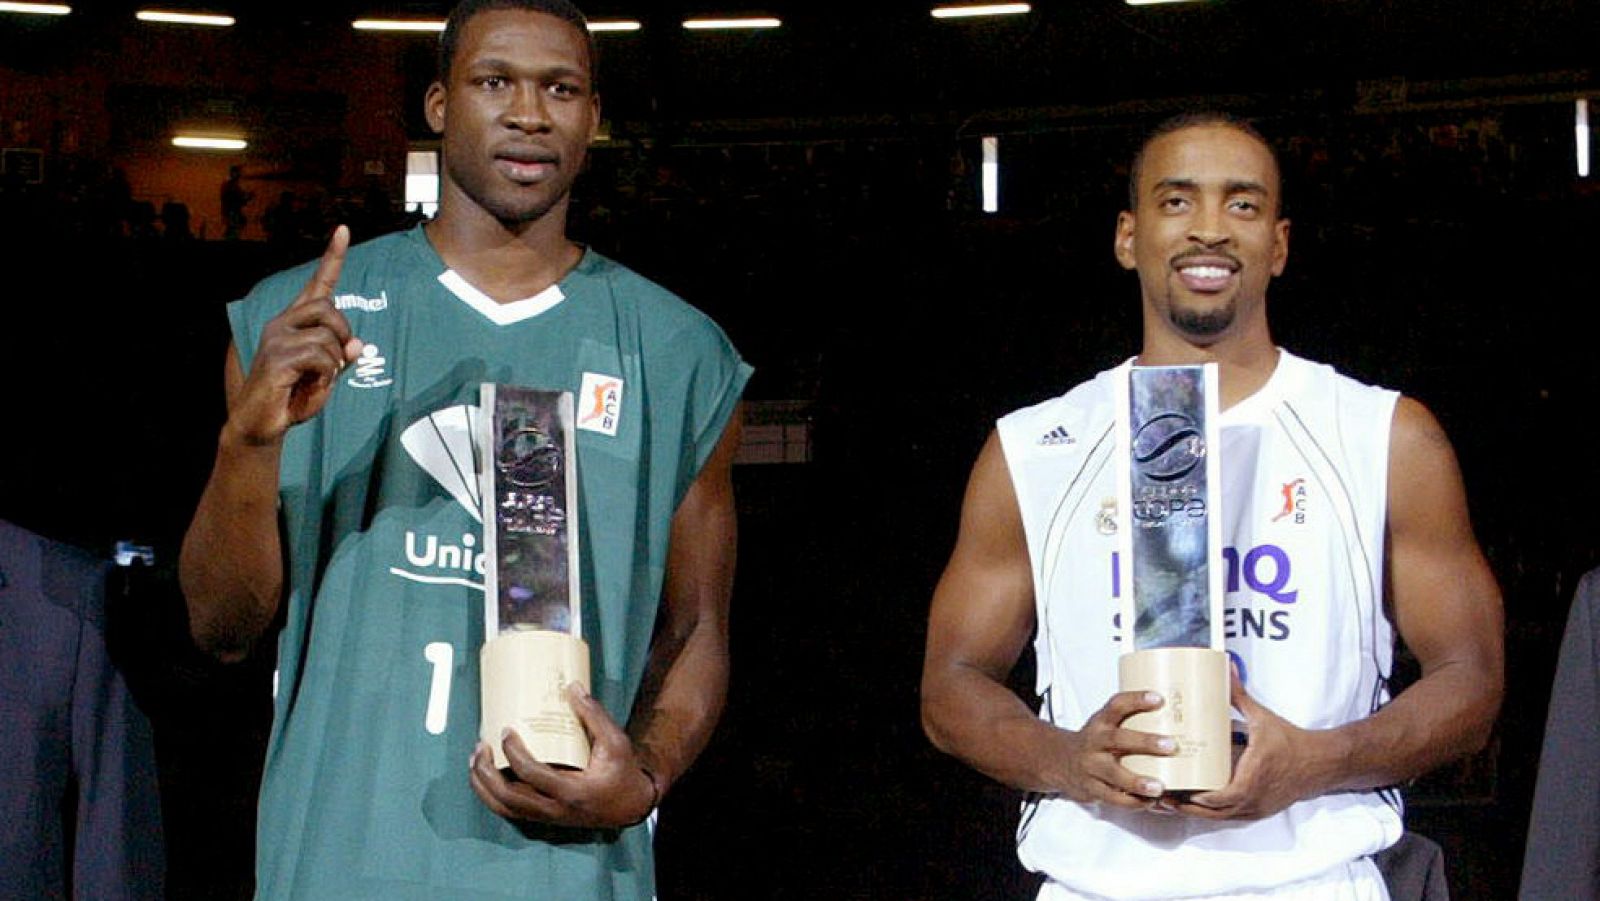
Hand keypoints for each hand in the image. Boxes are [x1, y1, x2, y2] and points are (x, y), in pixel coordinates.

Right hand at [225, 226, 362, 447]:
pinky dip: (324, 377)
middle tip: (333, 363)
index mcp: (295, 322)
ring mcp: (276, 338)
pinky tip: (306, 386)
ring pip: (329, 339)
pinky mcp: (276, 357)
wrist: (260, 424)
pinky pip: (320, 358)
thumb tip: (358, 344)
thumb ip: (341, 357)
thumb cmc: (293, 397)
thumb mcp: (325, 376)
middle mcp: (282, 323)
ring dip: (332, 366)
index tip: (344, 229)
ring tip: (313, 381)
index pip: (318, 284)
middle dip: (342, 335)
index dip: (333, 257)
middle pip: (330, 309)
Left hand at [469, 685, 656, 828]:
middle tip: (481, 746)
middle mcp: (555, 810)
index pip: (532, 775)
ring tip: (476, 760)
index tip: (506, 731)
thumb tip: (571, 687)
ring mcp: (547, 818)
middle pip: (508, 797)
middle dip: (486, 773)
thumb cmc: (623, 772)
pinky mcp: (544, 818)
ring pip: (504, 809)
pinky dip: (492, 796)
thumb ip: (594, 715)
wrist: (630, 807)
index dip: (513, 753)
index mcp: (572, 792)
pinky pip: (510, 811)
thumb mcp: (615, 742)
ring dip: (483, 786)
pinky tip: (486, 777)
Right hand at [1052, 690, 1176, 808]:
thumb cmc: (1094, 742)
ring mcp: (1091, 767)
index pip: (1117, 706)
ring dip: (1137, 782)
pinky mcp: (1092, 789)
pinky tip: (1150, 802)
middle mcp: (1094, 742)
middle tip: (1171, 745)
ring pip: (1114, 774)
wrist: (1059, 762)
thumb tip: (1173, 716)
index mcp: (1100, 723)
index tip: (1158, 699)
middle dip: (1145, 742)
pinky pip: (1113, 798)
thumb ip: (1130, 721)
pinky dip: (1133, 802)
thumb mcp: (1105, 725)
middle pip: (1117, 739)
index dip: (1136, 700)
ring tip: (1159, 787)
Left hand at [1171, 667, 1334, 819]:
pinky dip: (1212, 813)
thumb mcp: (1262, 718)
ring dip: (1196, 812)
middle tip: (1161, 796)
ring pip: (1220, 818)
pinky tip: (1195, 805)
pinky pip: (1230, 816)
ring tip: (1171, 802)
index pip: (1218, 798)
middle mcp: (1254, 799)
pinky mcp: (1260, 811)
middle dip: (1185, 807)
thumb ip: (1239, 695)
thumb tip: (1225, 667)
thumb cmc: (1291, 741)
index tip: (1173, 789)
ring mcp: (1257, 808)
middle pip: (1212, 813)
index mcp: (1252, 778)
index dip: (1194, 798)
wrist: (1321, 763)